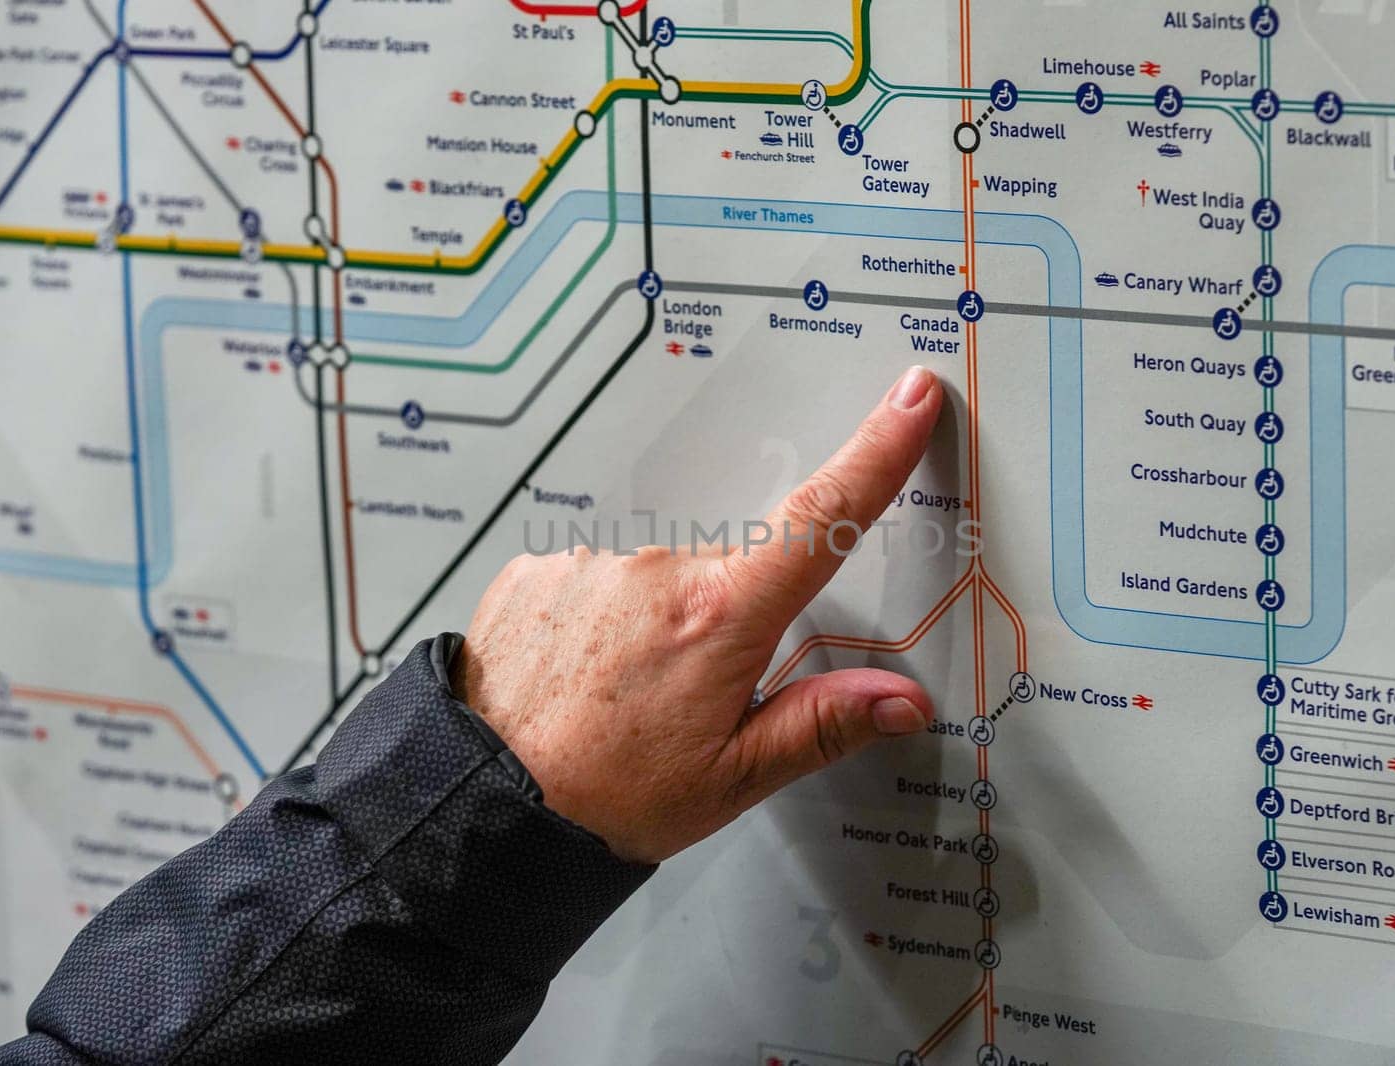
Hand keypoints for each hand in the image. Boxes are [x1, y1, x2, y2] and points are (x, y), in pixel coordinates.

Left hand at [451, 365, 943, 863]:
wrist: (485, 808)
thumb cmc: (607, 798)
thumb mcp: (735, 775)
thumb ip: (823, 723)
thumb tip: (900, 699)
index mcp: (720, 617)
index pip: (823, 519)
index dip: (877, 451)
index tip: (909, 399)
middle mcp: (656, 572)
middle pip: (732, 571)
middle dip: (730, 622)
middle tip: (691, 701)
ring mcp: (592, 564)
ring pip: (660, 579)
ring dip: (661, 624)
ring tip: (624, 699)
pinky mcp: (539, 570)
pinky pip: (599, 582)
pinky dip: (603, 620)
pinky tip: (585, 677)